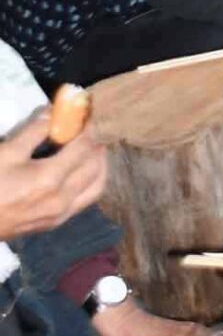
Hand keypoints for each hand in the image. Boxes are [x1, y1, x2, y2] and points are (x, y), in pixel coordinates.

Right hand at [0, 111, 107, 242]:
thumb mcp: (7, 153)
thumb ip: (34, 131)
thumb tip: (54, 112)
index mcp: (50, 178)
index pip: (83, 147)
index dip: (88, 129)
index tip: (86, 116)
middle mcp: (62, 198)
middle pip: (95, 166)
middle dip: (96, 144)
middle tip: (90, 130)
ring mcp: (60, 215)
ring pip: (96, 186)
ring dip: (100, 165)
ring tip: (94, 150)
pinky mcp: (55, 223)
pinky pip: (85, 201)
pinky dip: (92, 183)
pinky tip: (83, 174)